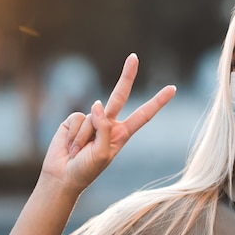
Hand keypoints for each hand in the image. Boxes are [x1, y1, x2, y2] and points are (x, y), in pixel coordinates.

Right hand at [40, 53, 175, 193]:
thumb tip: (97, 103)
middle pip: (120, 95)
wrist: (62, 177)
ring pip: (93, 115)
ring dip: (84, 138)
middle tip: (134, 56)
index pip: (143, 115)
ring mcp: (91, 120)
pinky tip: (70, 146)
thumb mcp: (102, 153)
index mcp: (122, 133)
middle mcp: (108, 123)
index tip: (172, 88)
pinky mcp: (74, 120)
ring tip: (79, 152)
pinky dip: (74, 134)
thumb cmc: (86, 170)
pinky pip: (78, 118)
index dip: (157, 102)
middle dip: (127, 75)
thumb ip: (103, 128)